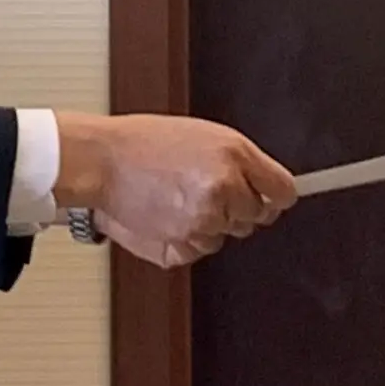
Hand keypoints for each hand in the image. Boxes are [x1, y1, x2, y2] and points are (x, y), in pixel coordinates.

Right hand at [54, 112, 295, 265]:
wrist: (101, 161)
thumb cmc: (145, 144)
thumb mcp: (205, 136)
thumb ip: (242, 162)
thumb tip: (271, 188)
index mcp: (235, 155)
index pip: (283, 191)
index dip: (275, 196)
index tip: (270, 197)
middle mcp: (224, 189)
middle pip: (256, 216)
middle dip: (236, 206)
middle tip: (202, 189)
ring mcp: (204, 221)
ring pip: (226, 234)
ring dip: (208, 222)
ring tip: (177, 198)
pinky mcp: (183, 245)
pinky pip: (200, 249)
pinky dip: (186, 238)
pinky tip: (166, 215)